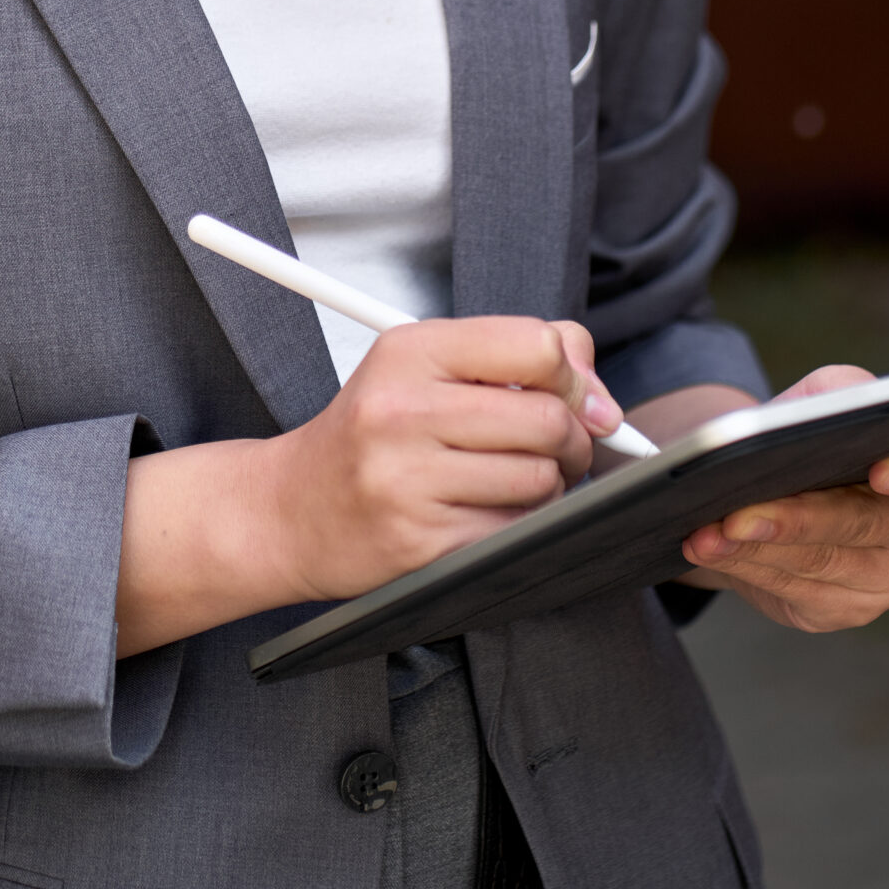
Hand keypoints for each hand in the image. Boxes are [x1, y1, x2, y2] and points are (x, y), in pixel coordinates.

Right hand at [115, 315, 622, 655]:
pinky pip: (515, 531)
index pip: (535, 344)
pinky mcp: (419, 544)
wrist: (289, 511)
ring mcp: (407, 481)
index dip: (572, 374)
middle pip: (548, 419)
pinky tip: (491, 514)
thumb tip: (599, 397)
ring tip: (517, 479)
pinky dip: (521, 526)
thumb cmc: (369, 435)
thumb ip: (513, 356)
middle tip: (557, 448)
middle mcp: (402, 410)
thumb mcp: (422, 367)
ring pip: (541, 480)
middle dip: (573, 439)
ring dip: (549, 486)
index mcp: (408, 351)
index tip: (575, 396)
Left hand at [679, 364, 888, 631]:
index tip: (879, 467)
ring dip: (763, 548)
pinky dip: (751, 567)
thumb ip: (837, 393)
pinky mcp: (847, 608)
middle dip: (805, 518)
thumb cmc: (813, 431)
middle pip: (879, 527)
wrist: (774, 482)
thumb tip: (832, 408)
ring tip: (711, 529)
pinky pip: (800, 591)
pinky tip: (712, 549)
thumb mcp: (824, 397)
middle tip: (742, 512)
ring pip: (831, 564)